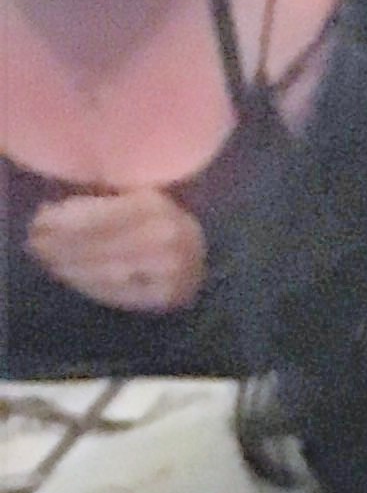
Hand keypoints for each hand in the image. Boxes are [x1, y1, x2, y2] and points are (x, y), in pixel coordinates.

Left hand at [23, 186, 209, 319]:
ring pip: (105, 270)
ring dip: (70, 267)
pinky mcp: (168, 296)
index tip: (37, 222)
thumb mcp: (136, 195)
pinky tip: (72, 277)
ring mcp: (170, 271)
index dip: (62, 222)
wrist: (206, 254)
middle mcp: (166, 237)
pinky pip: (118, 293)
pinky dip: (89, 286)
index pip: (98, 217)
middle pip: (98, 245)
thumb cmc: (162, 218)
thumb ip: (104, 200)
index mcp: (155, 204)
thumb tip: (51, 212)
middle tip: (36, 245)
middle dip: (61, 246)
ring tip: (49, 262)